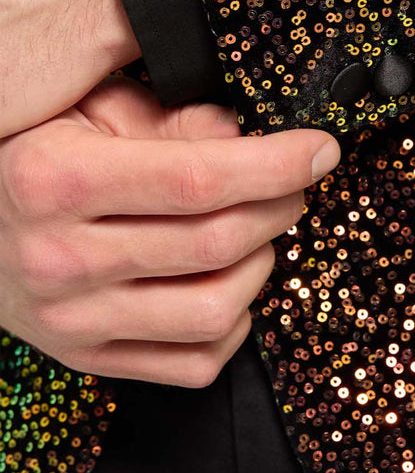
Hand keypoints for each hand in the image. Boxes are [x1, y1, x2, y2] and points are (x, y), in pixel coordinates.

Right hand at [0, 75, 339, 386]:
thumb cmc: (34, 156)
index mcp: (57, 180)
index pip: (196, 179)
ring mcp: (73, 321)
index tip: (320, 149)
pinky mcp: (87, 359)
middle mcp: (61, 258)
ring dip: (262, 265)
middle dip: (280, 207)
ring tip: (257, 230)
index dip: (275, 164)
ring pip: (215, 311)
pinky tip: (227, 283)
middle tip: (293, 183)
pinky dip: (234, 323)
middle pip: (216, 244)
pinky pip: (195, 362)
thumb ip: (169, 118)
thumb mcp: (87, 110)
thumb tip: (245, 137)